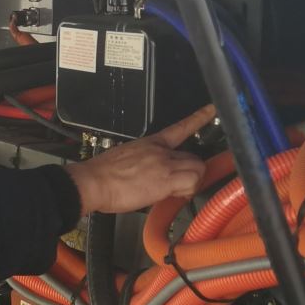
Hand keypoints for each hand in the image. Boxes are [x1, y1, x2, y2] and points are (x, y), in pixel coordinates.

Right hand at [67, 105, 214, 214]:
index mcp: (151, 142)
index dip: (199, 118)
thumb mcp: (125, 159)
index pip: (180, 127)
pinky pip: (192, 182)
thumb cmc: (103, 175)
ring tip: (176, 192)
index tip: (211, 109)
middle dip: (190, 172)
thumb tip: (151, 174)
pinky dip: (188, 191)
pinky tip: (175, 195)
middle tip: (178, 185)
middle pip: (193, 157)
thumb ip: (145, 162)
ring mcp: (164, 164)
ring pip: (197, 169)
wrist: (93, 182)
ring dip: (192, 182)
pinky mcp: (165, 180)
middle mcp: (161, 151)